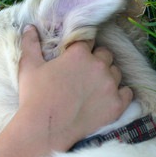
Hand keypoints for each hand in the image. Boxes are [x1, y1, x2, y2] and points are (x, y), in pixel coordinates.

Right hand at [17, 25, 132, 151]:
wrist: (45, 129)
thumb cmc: (35, 96)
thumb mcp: (28, 66)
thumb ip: (30, 44)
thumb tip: (30, 27)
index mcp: (80, 54)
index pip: (87, 41)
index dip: (80, 48)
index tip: (73, 56)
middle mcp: (99, 66)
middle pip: (105, 54)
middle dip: (96, 59)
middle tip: (82, 72)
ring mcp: (110, 86)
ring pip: (116, 72)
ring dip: (107, 75)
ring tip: (93, 85)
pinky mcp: (117, 105)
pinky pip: (126, 93)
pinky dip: (118, 93)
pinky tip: (106, 97)